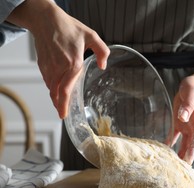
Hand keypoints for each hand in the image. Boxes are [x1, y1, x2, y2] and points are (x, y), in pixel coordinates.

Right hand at [7, 0, 109, 118]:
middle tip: (63, 114)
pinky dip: (51, 87)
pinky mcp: (43, 64)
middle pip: (57, 92)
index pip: (66, 89)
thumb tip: (103, 66)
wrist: (46, 19)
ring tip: (61, 105)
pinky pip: (47, 80)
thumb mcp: (91, 35)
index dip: (65, 103)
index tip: (65, 114)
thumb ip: (102, 51)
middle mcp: (59, 67)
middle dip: (59, 105)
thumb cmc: (68, 27)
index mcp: (73, 63)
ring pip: (51, 87)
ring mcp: (49, 66)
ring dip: (55, 97)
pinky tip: (56, 90)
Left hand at [168, 65, 193, 164]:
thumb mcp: (190, 93)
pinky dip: (169, 144)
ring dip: (178, 155)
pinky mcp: (179, 124)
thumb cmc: (193, 88)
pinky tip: (163, 151)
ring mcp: (186, 127)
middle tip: (178, 172)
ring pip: (183, 145)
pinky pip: (174, 137)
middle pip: (190, 147)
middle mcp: (193, 127)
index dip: (192, 152)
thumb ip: (187, 105)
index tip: (188, 162)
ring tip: (171, 167)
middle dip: (185, 159)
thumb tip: (182, 117)